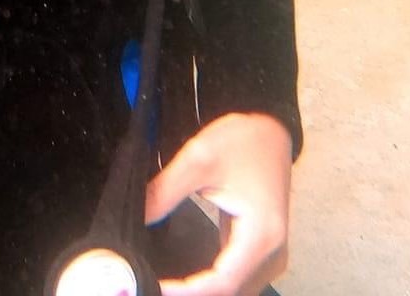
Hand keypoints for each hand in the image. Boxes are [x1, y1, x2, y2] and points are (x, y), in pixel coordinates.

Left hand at [145, 112, 291, 295]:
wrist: (271, 129)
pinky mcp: (262, 250)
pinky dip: (211, 282)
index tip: (154, 286)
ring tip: (163, 281)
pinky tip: (184, 277)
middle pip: (229, 291)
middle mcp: (272, 254)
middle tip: (151, 283)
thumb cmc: (241, 141)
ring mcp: (270, 255)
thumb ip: (165, 191)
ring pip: (234, 289)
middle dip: (191, 293)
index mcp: (261, 235)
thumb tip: (137, 219)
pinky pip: (236, 277)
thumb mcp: (199, 158)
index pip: (222, 281)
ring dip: (201, 291)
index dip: (187, 291)